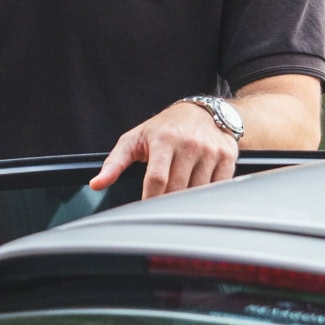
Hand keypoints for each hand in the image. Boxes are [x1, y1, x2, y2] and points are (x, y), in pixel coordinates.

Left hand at [89, 101, 238, 198]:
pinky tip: (197, 194)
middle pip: (177, 188)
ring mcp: (210, 150)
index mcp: (164, 139)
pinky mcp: (227, 156)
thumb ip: (114, 163)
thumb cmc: (163, 129)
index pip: (157, 179)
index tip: (145, 212)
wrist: (202, 112)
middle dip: (167, 203)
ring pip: (198, 191)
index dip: (150, 200)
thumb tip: (96, 184)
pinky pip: (217, 187)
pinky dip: (206, 196)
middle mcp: (189, 143)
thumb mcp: (135, 140)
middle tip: (160, 212)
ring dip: (187, 202)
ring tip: (178, 201)